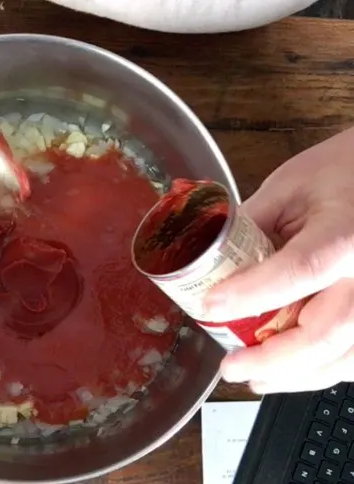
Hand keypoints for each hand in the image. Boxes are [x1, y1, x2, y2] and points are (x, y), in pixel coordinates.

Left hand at [203, 126, 353, 393]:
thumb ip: (250, 224)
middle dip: (271, 359)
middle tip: (233, 368)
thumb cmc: (346, 170)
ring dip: (297, 375)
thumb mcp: (290, 186)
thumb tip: (211, 259)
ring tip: (257, 378)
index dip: (250, 295)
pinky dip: (326, 369)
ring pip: (346, 357)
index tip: (210, 307)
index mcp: (346, 236)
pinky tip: (297, 369)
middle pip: (325, 333)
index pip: (297, 271)